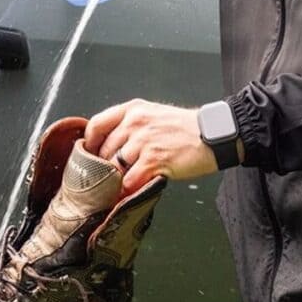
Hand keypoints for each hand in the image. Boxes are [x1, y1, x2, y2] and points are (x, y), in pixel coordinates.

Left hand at [83, 99, 215, 191]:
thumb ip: (131, 125)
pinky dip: (127, 189)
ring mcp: (144, 141)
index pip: (97, 124)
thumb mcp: (153, 114)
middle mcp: (135, 122)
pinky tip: (130, 192)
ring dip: (114, 179)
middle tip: (104, 177)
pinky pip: (130, 179)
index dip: (90, 143)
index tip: (89, 154)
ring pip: (114, 165)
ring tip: (116, 187)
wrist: (212, 135)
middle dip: (103, 166)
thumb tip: (111, 144)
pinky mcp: (154, 159)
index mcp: (132, 109)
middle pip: (104, 149)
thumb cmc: (185, 127)